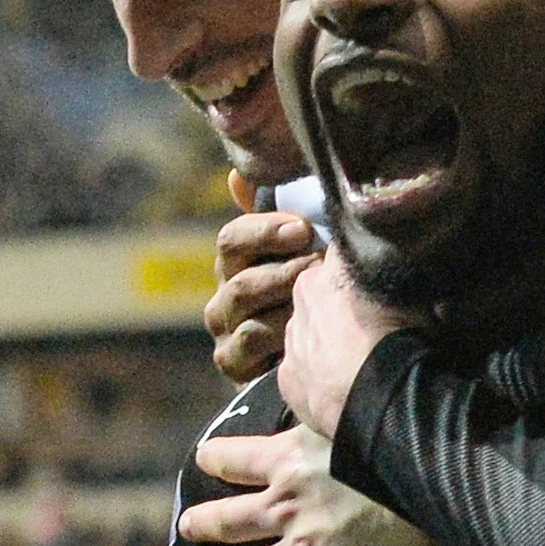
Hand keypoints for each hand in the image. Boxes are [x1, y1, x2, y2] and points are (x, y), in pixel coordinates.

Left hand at [179, 426, 436, 545]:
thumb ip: (322, 418)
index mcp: (287, 461)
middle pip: (230, 521)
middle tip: (188, 528)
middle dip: (205, 524)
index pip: (235, 458)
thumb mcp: (344, 416)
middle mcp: (287, 508)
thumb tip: (320, 400)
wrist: (430, 478)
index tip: (204, 459)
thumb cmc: (395, 438)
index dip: (216, 458)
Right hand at [205, 170, 320, 384]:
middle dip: (281, 266)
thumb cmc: (310, 302)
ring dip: (282, 296)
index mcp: (237, 263)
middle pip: (237, 273)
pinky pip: (247, 342)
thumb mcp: (302, 256)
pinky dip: (275, 334)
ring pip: (242, 304)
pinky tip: (302, 330)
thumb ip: (279, 218)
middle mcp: (224, 294)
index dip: (265, 229)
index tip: (304, 229)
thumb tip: (237, 178)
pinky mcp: (231, 363)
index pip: (234, 237)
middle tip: (318, 264)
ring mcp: (225, 330)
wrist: (320, 366)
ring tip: (316, 296)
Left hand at [273, 250, 403, 438]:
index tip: (374, 278)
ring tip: (350, 361)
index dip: (360, 264)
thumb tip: (394, 269)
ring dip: (322, 339)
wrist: (381, 401)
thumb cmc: (402, 341)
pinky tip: (336, 387)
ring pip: (305, 330)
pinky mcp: (286, 377)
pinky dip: (314, 374)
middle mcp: (301, 298)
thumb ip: (389, 276)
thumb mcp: (408, 294)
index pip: (343, 252)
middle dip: (335, 302)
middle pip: (318, 292)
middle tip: (363, 324)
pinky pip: (299, 368)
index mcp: (329, 269)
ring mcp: (290, 340)